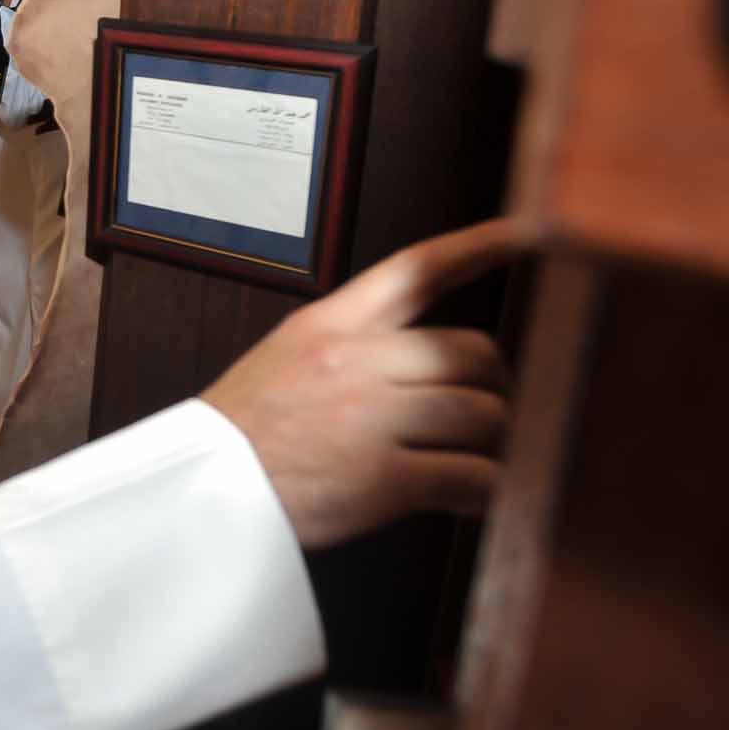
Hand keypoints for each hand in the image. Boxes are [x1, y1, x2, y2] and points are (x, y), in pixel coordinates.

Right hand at [201, 219, 529, 549]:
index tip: (531, 231)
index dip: (481, 245)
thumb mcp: (286, 358)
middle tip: (488, 410)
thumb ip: (351, 347)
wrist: (197, 490)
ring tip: (482, 459)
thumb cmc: (242, 432)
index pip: (418, 269)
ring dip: (495, 442)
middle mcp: (357, 362)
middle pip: (471, 353)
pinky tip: (475, 498)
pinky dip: (487, 492)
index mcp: (331, 325)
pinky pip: (471, 477)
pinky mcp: (384, 478)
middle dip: (493, 385)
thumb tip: (424, 360)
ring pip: (482, 414)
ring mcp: (372, 419)